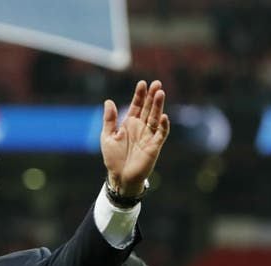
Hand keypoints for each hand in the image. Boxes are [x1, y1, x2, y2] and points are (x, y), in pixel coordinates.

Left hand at [100, 80, 170, 196]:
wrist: (120, 177)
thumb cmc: (114, 158)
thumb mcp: (107, 136)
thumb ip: (109, 119)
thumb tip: (108, 101)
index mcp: (129, 124)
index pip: (137, 106)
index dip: (139, 95)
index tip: (142, 83)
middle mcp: (141, 127)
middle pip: (148, 109)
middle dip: (152, 96)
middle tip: (156, 83)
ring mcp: (149, 136)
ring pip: (155, 117)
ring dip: (158, 106)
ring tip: (161, 93)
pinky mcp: (154, 146)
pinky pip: (160, 134)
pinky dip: (163, 126)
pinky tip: (163, 117)